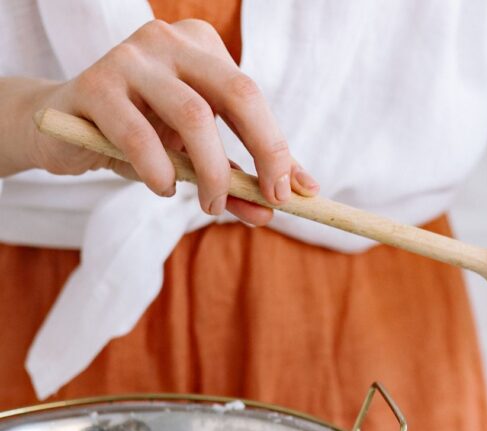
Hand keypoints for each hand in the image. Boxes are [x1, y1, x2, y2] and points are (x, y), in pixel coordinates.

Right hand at [27, 19, 318, 224]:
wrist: (63, 132)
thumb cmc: (141, 141)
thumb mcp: (196, 157)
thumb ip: (243, 175)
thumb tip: (298, 198)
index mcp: (201, 48)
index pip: (252, 97)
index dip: (276, 148)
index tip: (290, 195)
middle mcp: (168, 42)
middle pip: (237, 93)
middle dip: (262, 154)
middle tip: (265, 203)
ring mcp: (129, 59)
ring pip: (193, 116)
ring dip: (212, 174)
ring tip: (209, 206)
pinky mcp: (93, 87)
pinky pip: (138, 135)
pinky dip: (160, 172)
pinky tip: (164, 187)